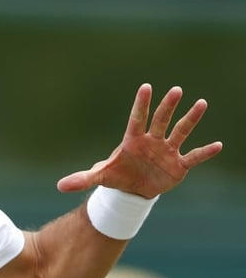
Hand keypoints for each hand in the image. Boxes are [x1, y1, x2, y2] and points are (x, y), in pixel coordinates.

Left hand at [56, 84, 222, 197]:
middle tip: (176, 90)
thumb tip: (59, 186)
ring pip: (180, 132)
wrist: (133, 189)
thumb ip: (82, 179)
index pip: (137, 119)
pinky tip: (218, 145)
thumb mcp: (100, 177)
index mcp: (133, 141)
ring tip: (201, 103)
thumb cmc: (117, 176)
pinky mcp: (179, 165)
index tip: (146, 87)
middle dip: (168, 106)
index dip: (141, 104)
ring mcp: (167, 151)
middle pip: (161, 120)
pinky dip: (205, 152)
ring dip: (190, 119)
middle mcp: (152, 141)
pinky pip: (194, 156)